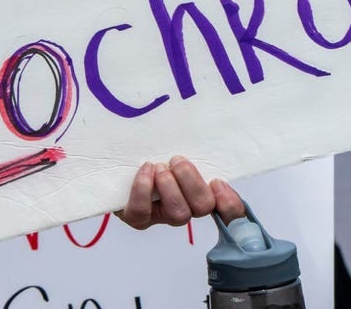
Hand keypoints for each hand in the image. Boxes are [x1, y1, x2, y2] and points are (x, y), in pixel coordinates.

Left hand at [116, 156, 244, 229]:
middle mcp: (186, 208)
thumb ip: (195, 147)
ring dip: (170, 186)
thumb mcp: (178, 147)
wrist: (121, 162)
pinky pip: (142, 211)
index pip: (230, 211)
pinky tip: (145, 169)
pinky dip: (143, 188)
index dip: (230, 204)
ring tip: (159, 167)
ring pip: (179, 213)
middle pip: (203, 207)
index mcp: (201, 193)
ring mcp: (162, 216)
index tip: (218, 182)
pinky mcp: (137, 218)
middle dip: (192, 182)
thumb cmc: (157, 150)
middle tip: (177, 161)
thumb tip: (206, 132)